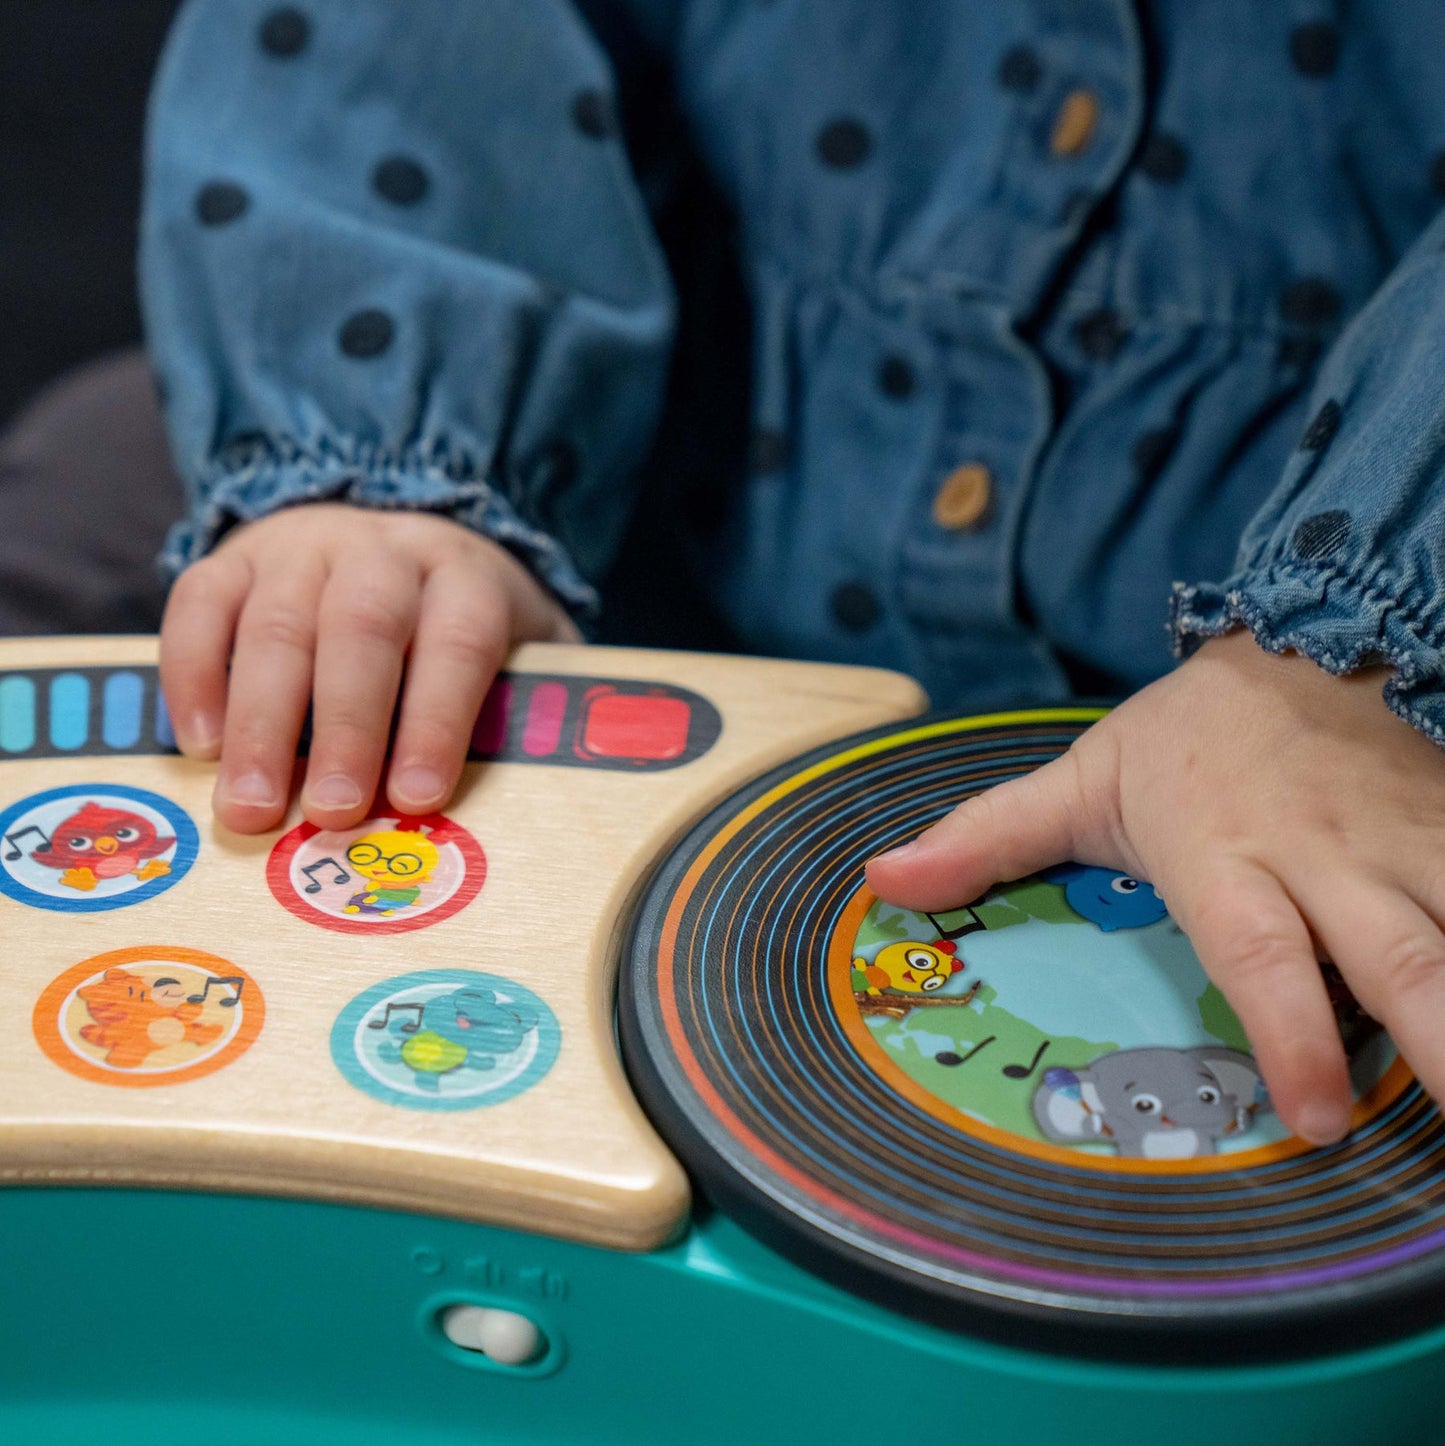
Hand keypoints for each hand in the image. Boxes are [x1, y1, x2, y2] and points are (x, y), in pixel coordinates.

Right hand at [160, 503, 578, 833]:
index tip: (420, 798)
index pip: (458, 641)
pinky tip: (200, 747)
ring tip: (251, 806)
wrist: (390, 537)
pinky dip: (193, 676)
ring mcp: (301, 548)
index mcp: (463, 576)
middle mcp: (382, 552)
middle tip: (331, 811)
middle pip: (361, 630)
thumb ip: (526, 709)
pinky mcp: (233, 558)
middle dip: (346, 728)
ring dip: (260, 723)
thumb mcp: (519, 649)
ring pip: (275, 625)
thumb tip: (533, 799)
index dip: (438, 721)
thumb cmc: (458, 627)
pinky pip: (199, 605)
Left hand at [866, 630, 1444, 1145]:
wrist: (1308, 631)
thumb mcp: (1085, 779)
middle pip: (1407, 957)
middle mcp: (1334, 858)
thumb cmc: (1191, 734)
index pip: (1265, 952)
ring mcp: (1419, 843)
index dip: (1294, 1034)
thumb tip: (882, 882)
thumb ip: (987, 839)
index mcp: (1231, 854)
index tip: (1324, 1118)